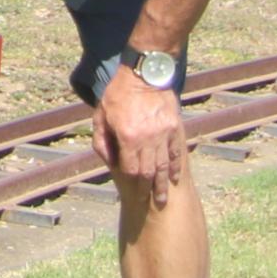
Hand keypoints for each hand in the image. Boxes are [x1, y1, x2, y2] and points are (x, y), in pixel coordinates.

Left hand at [93, 71, 184, 188]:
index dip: (132, 183)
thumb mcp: (101, 115)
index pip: (131, 169)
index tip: (134, 192)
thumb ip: (102, 140)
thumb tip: (109, 161)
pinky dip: (174, 166)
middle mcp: (147, 138)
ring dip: (162, 184)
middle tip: (150, 203)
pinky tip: (173, 178)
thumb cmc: (118, 94)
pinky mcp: (174, 128)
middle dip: (148, 189)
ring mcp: (162, 134)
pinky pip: (175, 152)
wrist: (144, 74)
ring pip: (163, 165)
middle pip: (148, 172)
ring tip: (163, 198)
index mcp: (127, 137)